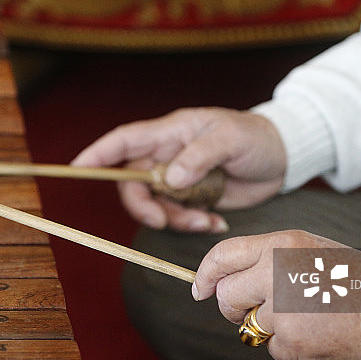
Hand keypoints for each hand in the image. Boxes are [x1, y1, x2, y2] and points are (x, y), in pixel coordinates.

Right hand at [71, 107, 286, 231]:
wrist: (283, 158)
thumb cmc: (256, 137)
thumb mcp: (231, 138)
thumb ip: (199, 155)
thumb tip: (168, 179)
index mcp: (171, 133)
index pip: (126, 141)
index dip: (99, 153)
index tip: (77, 168)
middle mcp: (168, 156)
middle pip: (133, 183)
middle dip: (142, 206)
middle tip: (162, 221)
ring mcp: (180, 180)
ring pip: (155, 205)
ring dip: (174, 220)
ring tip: (206, 221)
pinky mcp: (193, 199)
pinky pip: (178, 217)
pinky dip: (193, 226)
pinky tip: (217, 223)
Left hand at [192, 230, 360, 359]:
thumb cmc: (349, 276)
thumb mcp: (306, 248)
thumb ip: (265, 258)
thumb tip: (221, 280)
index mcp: (280, 244)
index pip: (223, 255)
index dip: (205, 274)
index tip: (200, 288)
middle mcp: (277, 272)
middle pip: (227, 296)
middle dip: (233, 308)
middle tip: (251, 310)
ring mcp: (284, 308)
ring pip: (251, 326)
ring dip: (270, 328)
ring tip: (305, 315)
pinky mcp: (294, 339)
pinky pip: (274, 349)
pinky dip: (290, 347)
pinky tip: (316, 332)